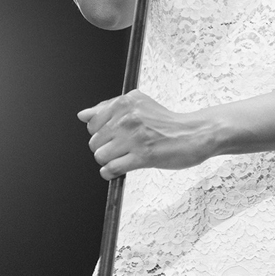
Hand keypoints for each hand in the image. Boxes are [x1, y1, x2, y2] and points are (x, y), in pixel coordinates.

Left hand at [78, 89, 212, 178]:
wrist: (192, 134)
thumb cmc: (166, 123)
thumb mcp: (138, 106)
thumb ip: (108, 108)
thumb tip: (82, 115)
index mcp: (126, 102)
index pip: (92, 122)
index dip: (100, 133)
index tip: (114, 136)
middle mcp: (128, 117)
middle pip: (94, 141)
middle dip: (105, 148)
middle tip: (122, 148)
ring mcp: (134, 137)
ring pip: (100, 156)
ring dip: (109, 161)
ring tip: (123, 158)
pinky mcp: (142, 156)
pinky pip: (111, 168)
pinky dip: (111, 172)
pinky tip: (121, 168)